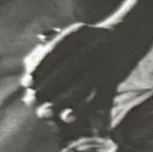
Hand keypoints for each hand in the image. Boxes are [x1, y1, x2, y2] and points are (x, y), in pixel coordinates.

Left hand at [21, 21, 142, 124]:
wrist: (126, 37)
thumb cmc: (88, 39)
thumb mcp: (71, 35)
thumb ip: (49, 49)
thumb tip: (27, 71)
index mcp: (78, 33)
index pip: (54, 51)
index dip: (39, 68)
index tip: (26, 83)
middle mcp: (93, 48)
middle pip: (66, 71)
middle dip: (46, 88)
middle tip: (30, 101)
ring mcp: (105, 65)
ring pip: (81, 87)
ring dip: (60, 102)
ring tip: (43, 113)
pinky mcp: (113, 80)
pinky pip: (97, 98)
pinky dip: (82, 110)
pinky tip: (66, 117)